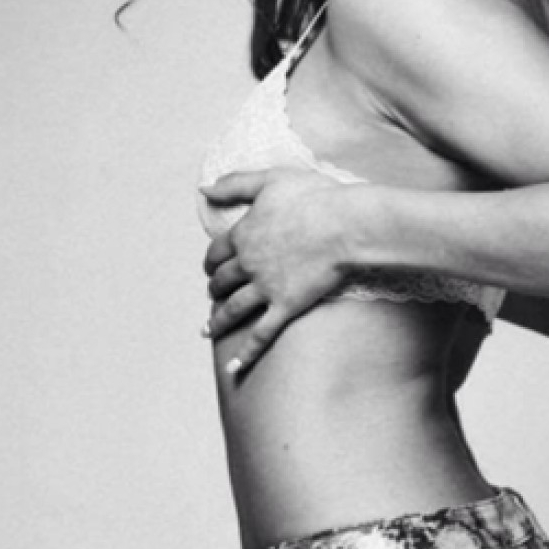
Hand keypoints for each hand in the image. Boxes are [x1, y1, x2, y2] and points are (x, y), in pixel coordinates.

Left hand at [200, 166, 357, 372]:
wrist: (346, 224)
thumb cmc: (315, 196)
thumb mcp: (270, 179)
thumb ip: (235, 184)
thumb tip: (203, 188)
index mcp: (244, 234)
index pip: (217, 250)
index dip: (211, 259)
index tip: (210, 267)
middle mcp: (249, 263)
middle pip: (222, 280)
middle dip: (214, 288)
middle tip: (212, 295)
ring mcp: (266, 288)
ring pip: (233, 309)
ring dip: (217, 321)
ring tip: (207, 331)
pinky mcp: (286, 307)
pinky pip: (261, 335)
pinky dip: (246, 353)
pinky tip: (233, 368)